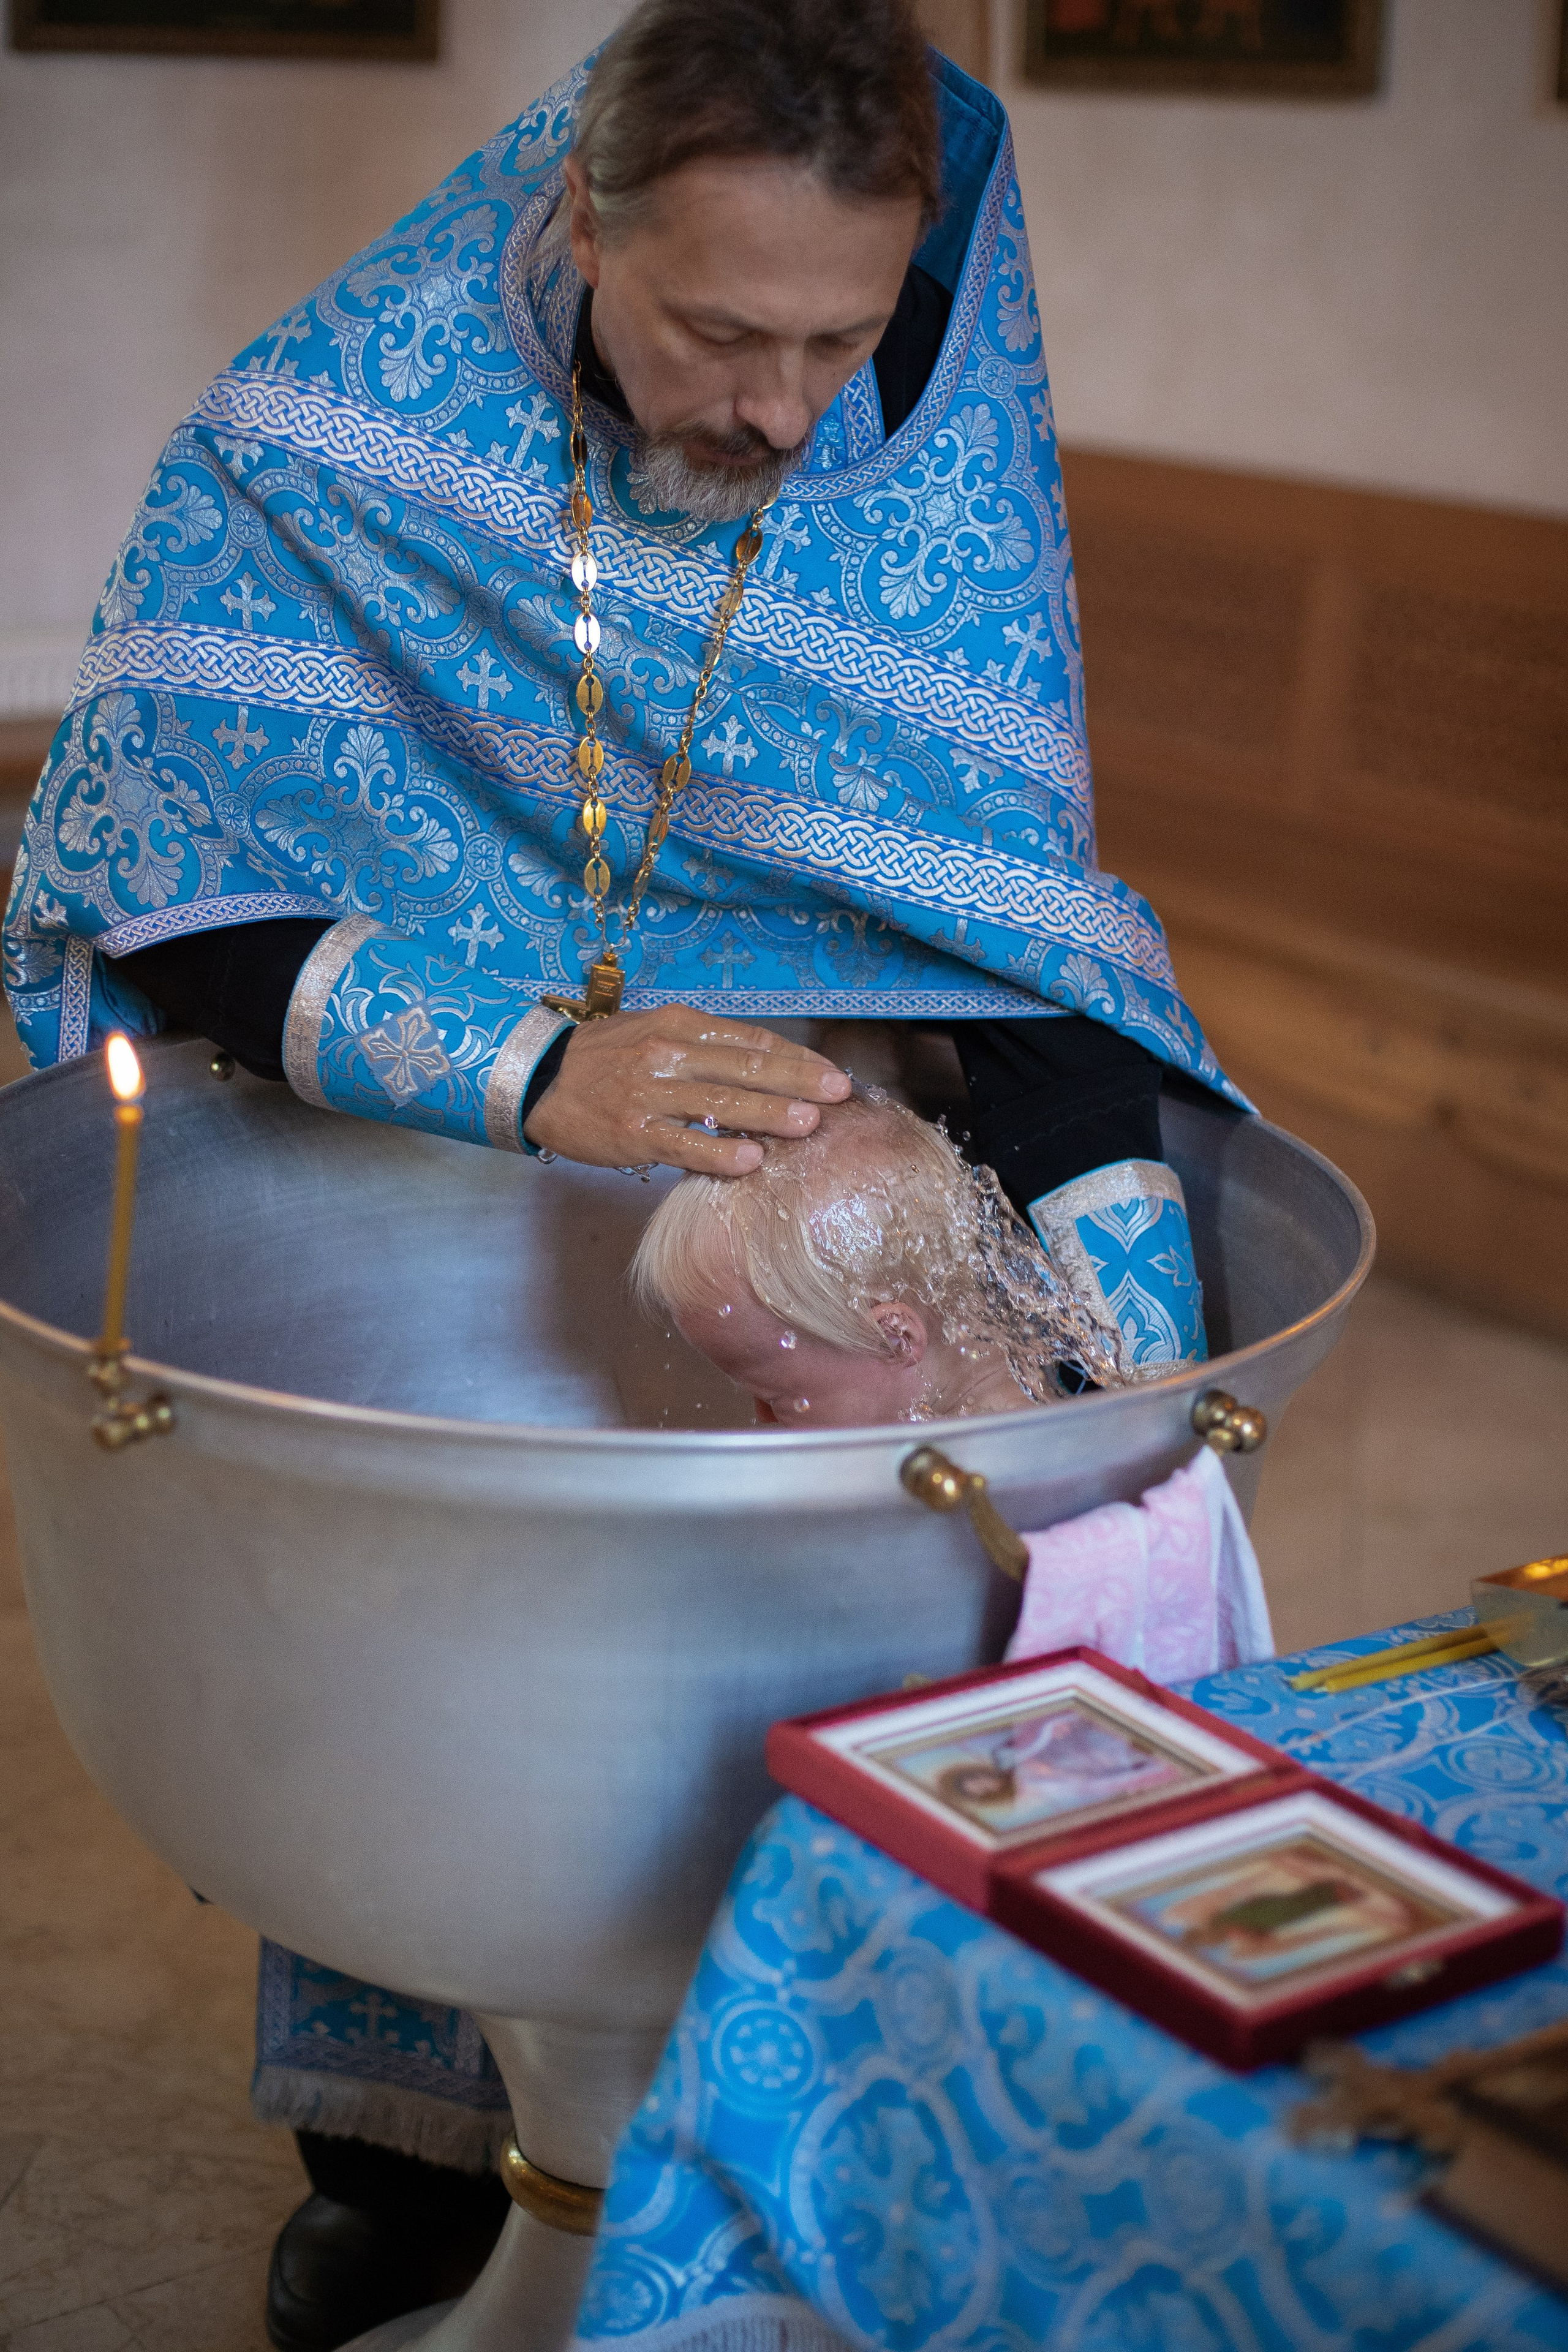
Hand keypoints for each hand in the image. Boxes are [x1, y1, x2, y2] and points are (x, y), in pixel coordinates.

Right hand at [522, 1005, 850, 1174]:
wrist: (541, 1080)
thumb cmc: (607, 1058)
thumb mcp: (655, 1032)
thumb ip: (707, 1045)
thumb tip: (769, 1063)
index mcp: (679, 1024)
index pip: (750, 1040)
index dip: (795, 1057)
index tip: (830, 1073)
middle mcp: (668, 1054)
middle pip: (744, 1067)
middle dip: (796, 1081)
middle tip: (839, 1094)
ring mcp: (650, 1095)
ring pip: (719, 1104)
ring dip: (767, 1114)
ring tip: (808, 1124)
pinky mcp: (633, 1133)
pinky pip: (683, 1145)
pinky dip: (718, 1154)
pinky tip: (751, 1161)